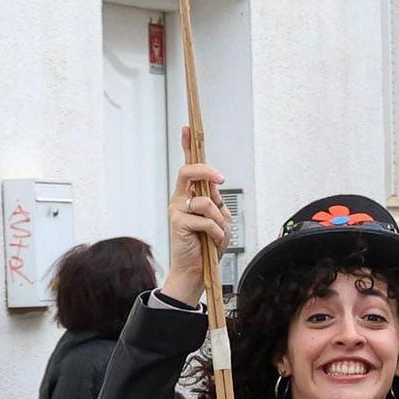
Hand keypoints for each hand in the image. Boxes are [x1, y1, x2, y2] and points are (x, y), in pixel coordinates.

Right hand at [163, 144, 230, 305]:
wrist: (197, 271)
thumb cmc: (207, 246)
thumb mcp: (218, 219)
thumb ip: (214, 201)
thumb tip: (213, 184)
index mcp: (189, 196)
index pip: (188, 167)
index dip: (187, 146)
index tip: (188, 127)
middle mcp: (180, 199)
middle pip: (189, 172)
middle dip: (207, 172)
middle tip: (220, 179)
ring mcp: (177, 210)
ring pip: (205, 201)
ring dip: (218, 220)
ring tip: (215, 234)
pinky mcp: (178, 222)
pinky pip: (206, 220)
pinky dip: (216, 232)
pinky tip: (211, 241)